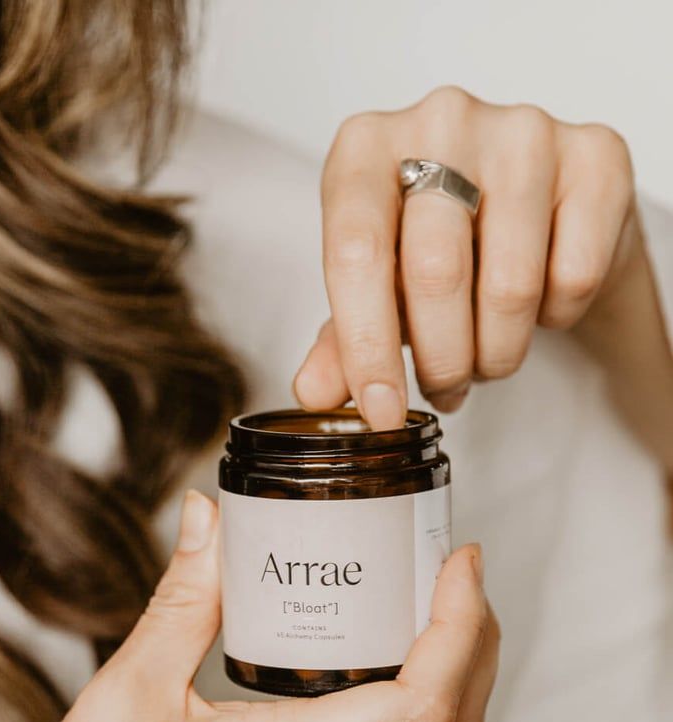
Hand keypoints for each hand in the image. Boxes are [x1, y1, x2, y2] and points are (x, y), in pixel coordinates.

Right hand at [0, 491, 498, 721]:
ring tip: (422, 610)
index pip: (424, 702)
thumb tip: (208, 520)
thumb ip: (184, 598)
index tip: (459, 562)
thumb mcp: (128, 693)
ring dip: (448, 683)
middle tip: (456, 575)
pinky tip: (362, 671)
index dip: (461, 625)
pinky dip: (402, 714)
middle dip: (477, 647)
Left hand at [294, 86, 638, 424]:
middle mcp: (442, 119)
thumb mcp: (379, 292)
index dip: (367, 347)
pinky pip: (574, 276)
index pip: (356, 253)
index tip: (382, 412)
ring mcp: (524, 130)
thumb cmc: (445, 247)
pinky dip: (557, 317)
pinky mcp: (596, 154)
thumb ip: (342, 342)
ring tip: (489, 352)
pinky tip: (541, 300)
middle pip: (435, 274)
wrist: (539, 213)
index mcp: (365, 147)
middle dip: (442, 361)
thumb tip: (314, 394)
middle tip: (446, 388)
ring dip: (498, 352)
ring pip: (510, 287)